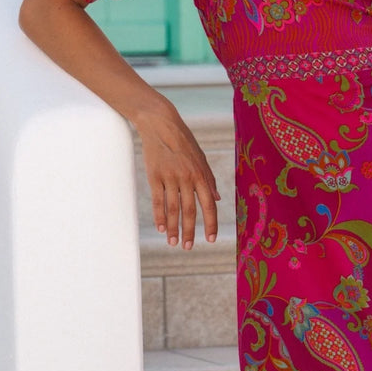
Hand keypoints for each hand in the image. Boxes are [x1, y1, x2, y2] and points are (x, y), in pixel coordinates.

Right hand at [136, 98, 219, 248]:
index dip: (211, 223)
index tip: (211, 239)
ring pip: (172, 209)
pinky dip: (159, 216)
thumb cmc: (183, 141)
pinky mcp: (154, 175)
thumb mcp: (201, 158)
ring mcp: (170, 177)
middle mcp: (187, 177)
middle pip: (190, 210)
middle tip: (189, 247)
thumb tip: (218, 198)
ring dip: (173, 228)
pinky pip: (158, 200)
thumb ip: (209, 179)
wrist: (161, 123)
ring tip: (174, 242)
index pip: (209, 204)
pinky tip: (161, 228)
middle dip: (190, 231)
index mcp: (201, 174)